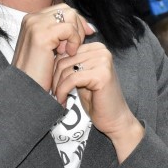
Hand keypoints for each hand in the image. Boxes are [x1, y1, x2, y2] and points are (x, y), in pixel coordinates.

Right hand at [12, 4, 94, 93]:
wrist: (26, 88)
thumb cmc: (39, 72)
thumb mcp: (51, 48)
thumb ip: (63, 34)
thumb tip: (88, 27)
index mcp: (32, 20)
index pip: (62, 10)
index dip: (77, 21)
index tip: (87, 34)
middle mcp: (32, 19)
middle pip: (67, 10)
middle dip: (78, 27)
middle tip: (76, 46)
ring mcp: (35, 25)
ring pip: (70, 16)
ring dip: (76, 34)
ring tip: (68, 51)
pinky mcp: (42, 35)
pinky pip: (69, 28)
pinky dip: (74, 40)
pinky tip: (68, 53)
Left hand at [52, 43, 143, 160]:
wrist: (115, 119)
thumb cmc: (97, 100)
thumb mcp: (82, 77)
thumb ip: (72, 64)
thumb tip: (52, 55)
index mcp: (97, 48)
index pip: (66, 52)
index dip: (55, 69)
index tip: (53, 84)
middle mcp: (102, 51)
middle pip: (65, 60)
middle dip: (55, 79)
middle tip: (54, 94)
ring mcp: (103, 62)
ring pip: (67, 70)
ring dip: (58, 87)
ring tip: (58, 99)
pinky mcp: (102, 74)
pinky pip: (72, 80)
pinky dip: (63, 92)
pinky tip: (63, 102)